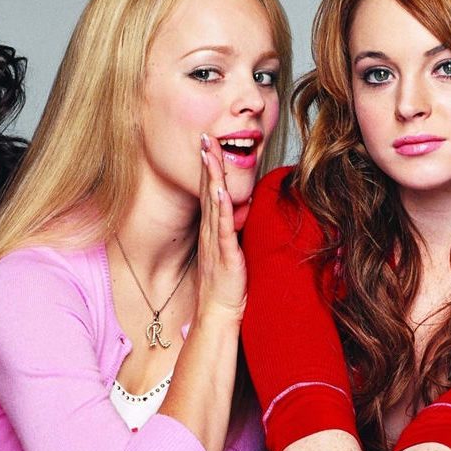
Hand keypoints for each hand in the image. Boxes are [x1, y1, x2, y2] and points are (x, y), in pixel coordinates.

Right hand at [196, 133, 246, 324]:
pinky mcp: (224, 254)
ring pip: (212, 203)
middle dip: (207, 163)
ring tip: (209, 154)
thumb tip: (246, 208)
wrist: (219, 312)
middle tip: (204, 138)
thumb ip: (236, 228)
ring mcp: (215, 241)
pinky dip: (219, 208)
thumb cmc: (228, 284)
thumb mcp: (232, 250)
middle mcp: (210, 231)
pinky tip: (218, 191)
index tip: (209, 145)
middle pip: (207, 190)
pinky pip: (221, 227)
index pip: (210, 192)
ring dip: (210, 177)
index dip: (209, 168)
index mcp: (213, 229)